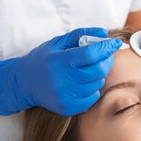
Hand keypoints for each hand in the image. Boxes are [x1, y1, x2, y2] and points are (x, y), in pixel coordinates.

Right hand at [0, 28, 122, 115]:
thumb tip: (103, 32)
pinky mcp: (67, 108)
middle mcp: (61, 80)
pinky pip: (92, 98)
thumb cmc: (44, 59)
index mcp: (59, 61)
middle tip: (105, 56)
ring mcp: (64, 96)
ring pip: (96, 84)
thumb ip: (81, 35)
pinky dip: (93, 89)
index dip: (106, 48)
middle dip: (106, 61)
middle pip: (97, 71)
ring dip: (98, 75)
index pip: (91, 54)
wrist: (24, 83)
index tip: (115, 43)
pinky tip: (83, 83)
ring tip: (87, 70)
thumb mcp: (59, 42)